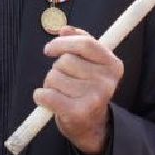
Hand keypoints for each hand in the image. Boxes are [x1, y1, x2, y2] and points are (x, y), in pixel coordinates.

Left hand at [33, 27, 122, 154]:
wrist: (91, 126)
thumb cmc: (87, 89)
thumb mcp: (91, 64)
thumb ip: (80, 42)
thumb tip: (63, 29)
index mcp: (113, 65)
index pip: (85, 44)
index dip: (63, 43)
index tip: (49, 49)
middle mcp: (107, 82)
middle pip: (65, 61)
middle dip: (56, 69)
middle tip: (63, 81)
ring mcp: (94, 98)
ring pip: (54, 77)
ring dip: (50, 84)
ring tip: (61, 93)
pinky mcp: (78, 112)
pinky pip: (47, 95)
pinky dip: (40, 96)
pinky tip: (47, 100)